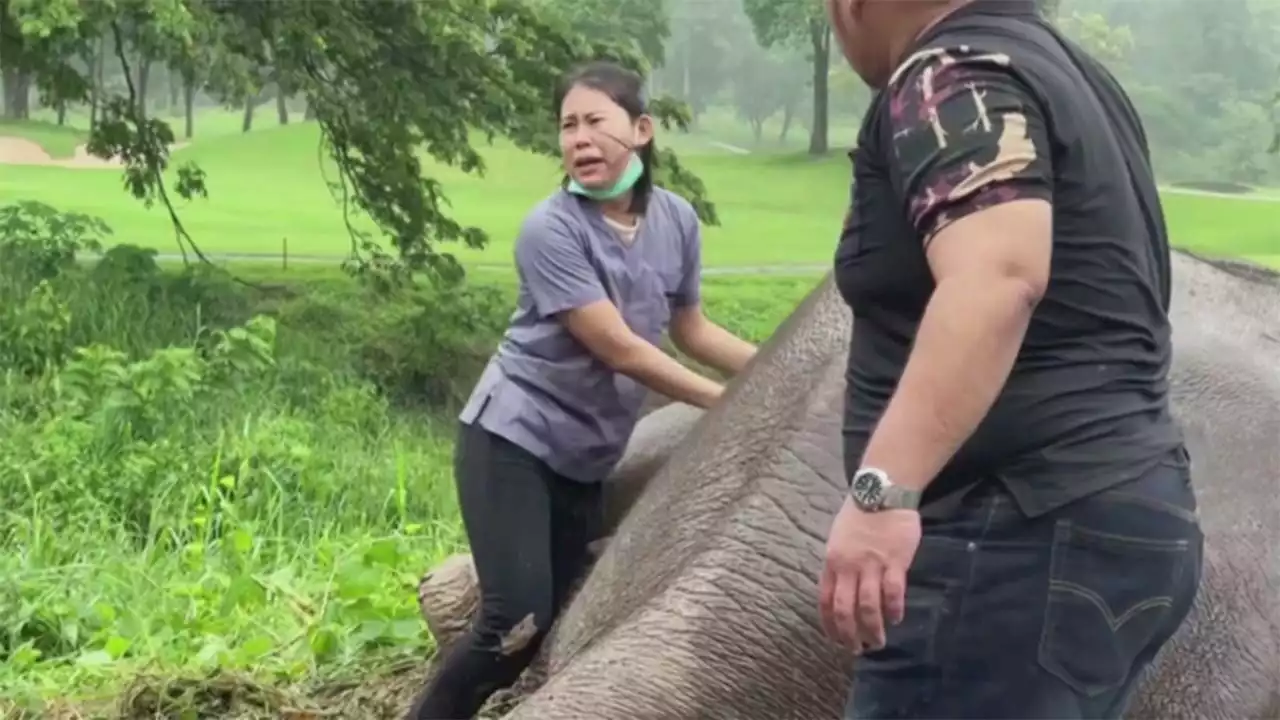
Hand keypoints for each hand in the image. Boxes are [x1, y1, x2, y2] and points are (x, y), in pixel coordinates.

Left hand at [819, 496, 921, 652]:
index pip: (824, 602)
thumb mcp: (837, 540)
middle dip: (850, 635)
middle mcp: (848, 567)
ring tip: (878, 642)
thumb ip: (838, 566)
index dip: (830, 625)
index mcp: (831, 562)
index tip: (836, 640)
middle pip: (844, 610)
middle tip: (858, 649)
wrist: (880, 492)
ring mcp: (871, 564)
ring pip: (868, 606)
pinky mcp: (895, 561)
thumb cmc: (859, 516)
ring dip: (873, 629)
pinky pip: (893, 592)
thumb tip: (839, 592)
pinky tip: (896, 618)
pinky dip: (894, 610)